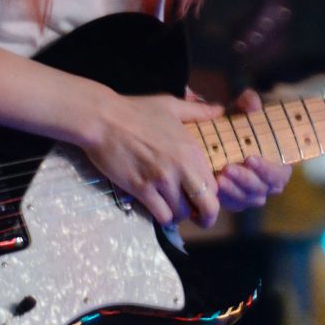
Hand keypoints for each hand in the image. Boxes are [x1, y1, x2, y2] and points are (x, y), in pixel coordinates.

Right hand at [85, 92, 223, 228]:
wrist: (103, 118)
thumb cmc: (136, 110)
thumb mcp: (171, 105)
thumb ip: (198, 111)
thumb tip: (220, 110)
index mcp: (191, 148)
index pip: (214, 185)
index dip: (211, 194)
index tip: (203, 196)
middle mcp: (181, 167)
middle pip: (207, 205)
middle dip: (205, 217)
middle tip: (198, 218)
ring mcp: (161, 180)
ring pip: (181, 213)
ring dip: (178, 214)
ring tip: (171, 207)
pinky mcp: (141, 189)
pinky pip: (161, 215)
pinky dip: (162, 216)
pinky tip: (157, 208)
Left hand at [216, 88, 292, 212]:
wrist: (220, 136)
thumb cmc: (239, 124)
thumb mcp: (243, 111)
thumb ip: (250, 103)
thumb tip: (251, 101)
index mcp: (277, 165)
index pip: (279, 175)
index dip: (268, 170)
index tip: (250, 158)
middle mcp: (266, 184)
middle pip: (260, 189)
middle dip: (244, 179)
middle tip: (228, 168)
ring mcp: (249, 195)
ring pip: (244, 198)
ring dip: (231, 189)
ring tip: (218, 176)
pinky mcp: (233, 200)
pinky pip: (230, 203)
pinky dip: (222, 196)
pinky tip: (212, 185)